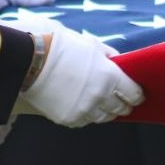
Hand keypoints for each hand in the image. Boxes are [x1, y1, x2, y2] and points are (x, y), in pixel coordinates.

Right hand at [0, 18, 143, 126]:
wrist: (27, 59)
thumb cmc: (59, 45)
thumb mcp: (89, 44)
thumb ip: (107, 55)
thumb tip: (118, 62)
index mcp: (109, 76)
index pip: (134, 94)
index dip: (137, 93)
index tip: (136, 93)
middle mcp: (100, 97)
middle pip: (121, 109)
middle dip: (123, 103)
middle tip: (121, 99)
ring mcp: (84, 110)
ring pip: (103, 117)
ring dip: (104, 110)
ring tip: (99, 100)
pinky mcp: (68, 118)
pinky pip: (84, 121)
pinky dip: (86, 114)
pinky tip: (82, 103)